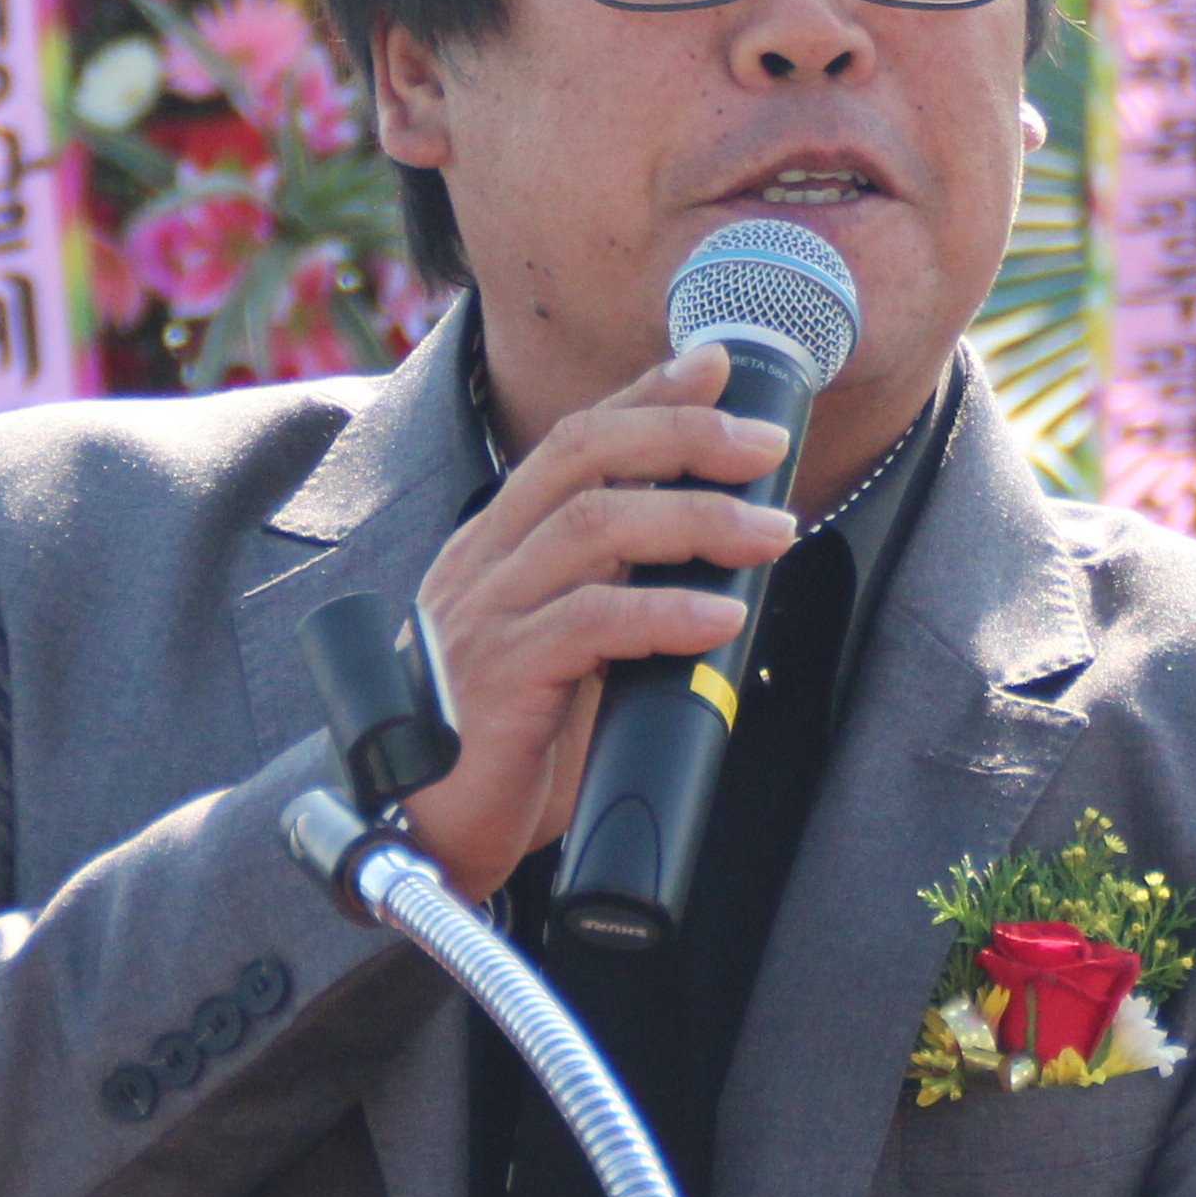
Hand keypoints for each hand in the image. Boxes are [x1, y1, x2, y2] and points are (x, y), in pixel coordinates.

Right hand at [393, 345, 793, 898]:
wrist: (423, 830)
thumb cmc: (505, 740)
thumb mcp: (564, 646)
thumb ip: (611, 593)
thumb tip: (713, 561)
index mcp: (498, 542)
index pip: (573, 439)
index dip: (646, 394)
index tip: (716, 366)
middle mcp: (483, 560)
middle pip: (581, 457)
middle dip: (682, 435)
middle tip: (765, 446)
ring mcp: (484, 614)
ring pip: (591, 527)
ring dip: (695, 520)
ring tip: (772, 535)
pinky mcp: (500, 677)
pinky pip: (589, 622)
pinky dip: (664, 613)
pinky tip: (720, 617)